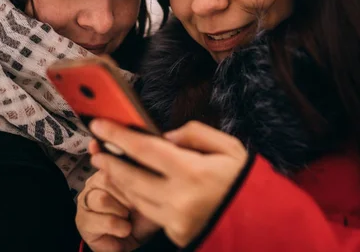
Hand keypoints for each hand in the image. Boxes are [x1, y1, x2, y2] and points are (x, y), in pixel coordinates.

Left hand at [89, 120, 247, 246]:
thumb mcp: (229, 147)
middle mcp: (180, 199)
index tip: (100, 124)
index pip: (145, 149)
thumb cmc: (245, 180)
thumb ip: (195, 135)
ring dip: (117, 179)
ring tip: (106, 164)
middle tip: (96, 148)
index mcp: (194, 172)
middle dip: (110, 161)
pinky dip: (135, 197)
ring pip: (135, 198)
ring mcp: (176, 221)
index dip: (119, 136)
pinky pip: (148, 212)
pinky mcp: (176, 234)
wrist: (263, 221)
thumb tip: (164, 138)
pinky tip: (129, 185)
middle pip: (131, 177)